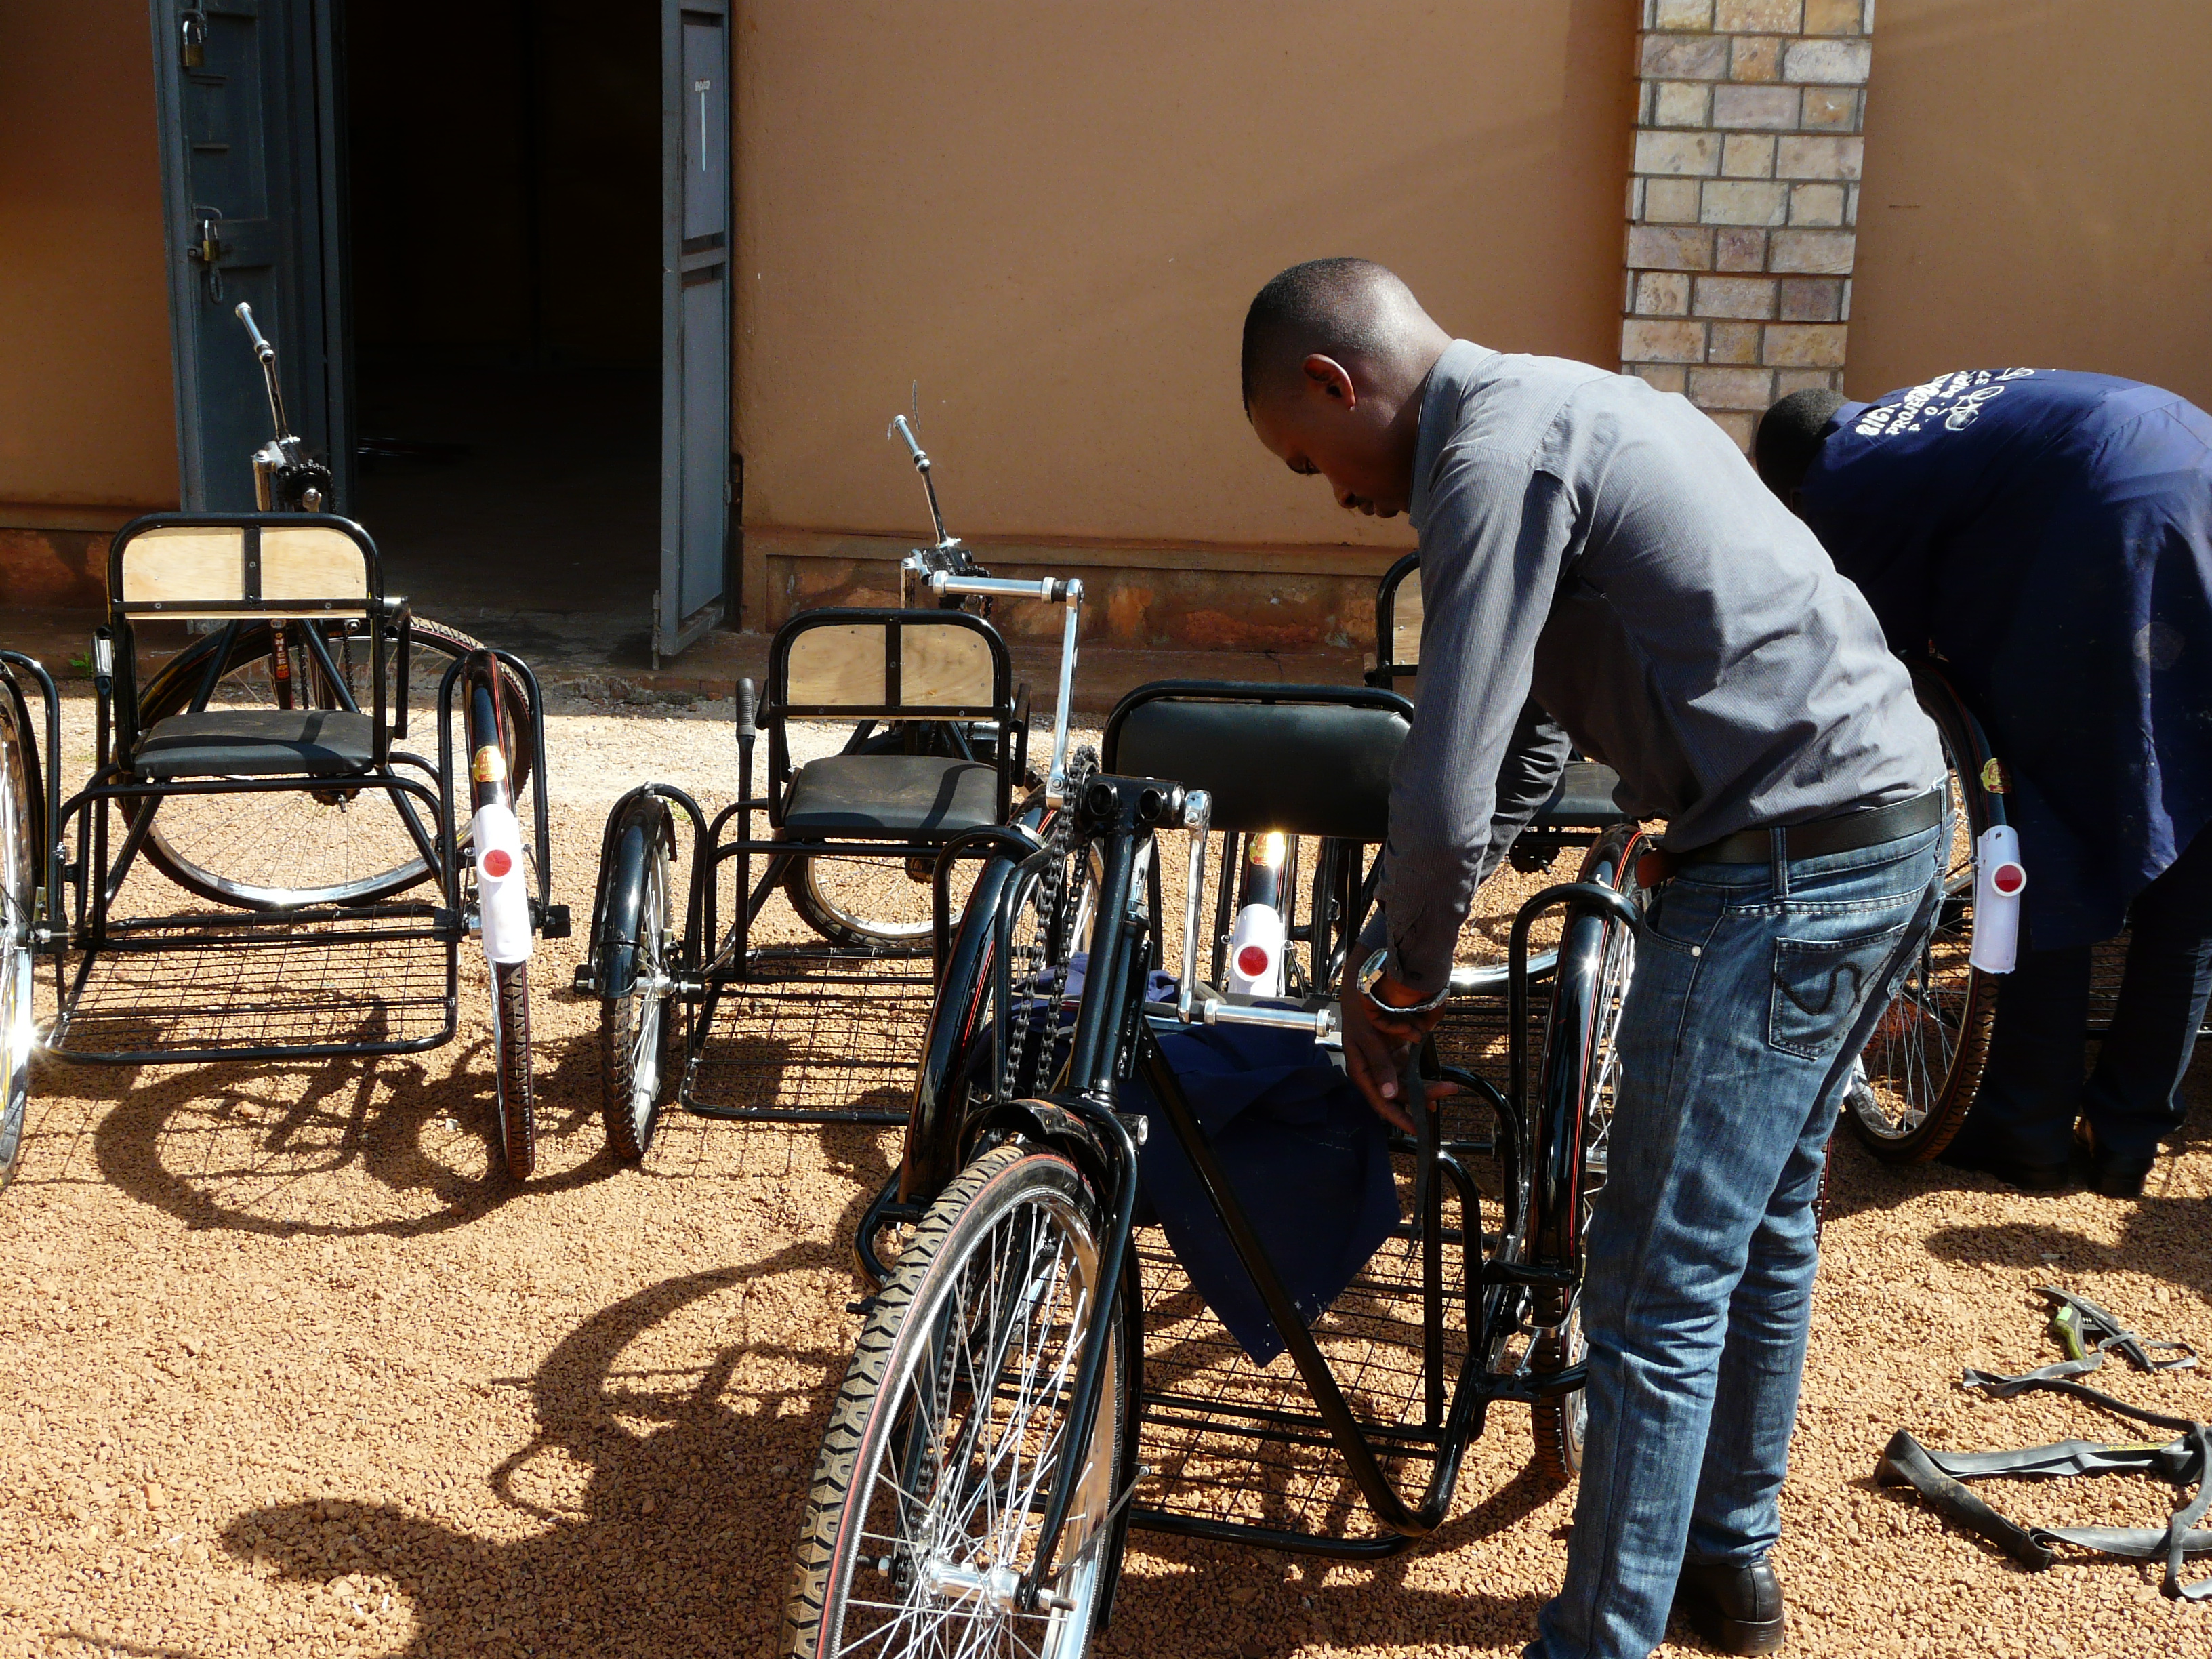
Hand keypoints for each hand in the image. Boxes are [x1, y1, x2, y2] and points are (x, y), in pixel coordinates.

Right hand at [1337, 958, 1449, 1132]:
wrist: (1363, 982)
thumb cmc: (1360, 1010)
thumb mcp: (1367, 1038)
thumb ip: (1380, 1066)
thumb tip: (1389, 1094)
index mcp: (1362, 1071)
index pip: (1381, 1102)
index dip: (1398, 1117)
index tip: (1417, 1129)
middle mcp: (1373, 1071)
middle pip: (1398, 1093)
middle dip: (1422, 1097)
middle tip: (1446, 1093)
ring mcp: (1385, 1061)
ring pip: (1407, 1082)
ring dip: (1425, 1088)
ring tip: (1448, 1089)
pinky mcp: (1394, 1051)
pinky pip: (1410, 1069)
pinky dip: (1422, 1075)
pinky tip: (1437, 1081)